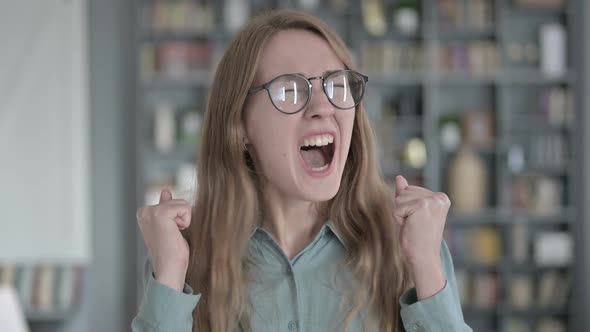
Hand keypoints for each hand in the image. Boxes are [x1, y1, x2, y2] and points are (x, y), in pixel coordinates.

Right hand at [136, 189, 191, 290]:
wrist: (169, 268)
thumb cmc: (170, 251)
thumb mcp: (168, 225)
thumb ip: (165, 207)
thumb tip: (165, 191)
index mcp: (144, 213)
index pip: (172, 202)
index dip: (177, 218)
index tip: (168, 233)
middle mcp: (144, 211)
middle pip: (178, 201)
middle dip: (181, 217)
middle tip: (171, 234)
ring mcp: (151, 211)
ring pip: (182, 203)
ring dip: (184, 220)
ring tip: (173, 234)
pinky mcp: (160, 213)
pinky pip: (185, 208)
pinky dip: (186, 221)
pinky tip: (176, 232)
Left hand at [393, 175, 449, 298]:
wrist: (424, 257)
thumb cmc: (418, 237)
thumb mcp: (412, 212)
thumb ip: (407, 194)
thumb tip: (399, 177)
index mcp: (441, 197)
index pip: (410, 190)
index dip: (408, 208)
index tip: (419, 221)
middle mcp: (439, 197)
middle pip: (404, 192)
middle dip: (404, 209)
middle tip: (415, 225)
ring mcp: (431, 201)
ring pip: (399, 198)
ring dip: (401, 214)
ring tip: (413, 227)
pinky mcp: (421, 206)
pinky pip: (397, 208)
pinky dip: (399, 220)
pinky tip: (411, 228)